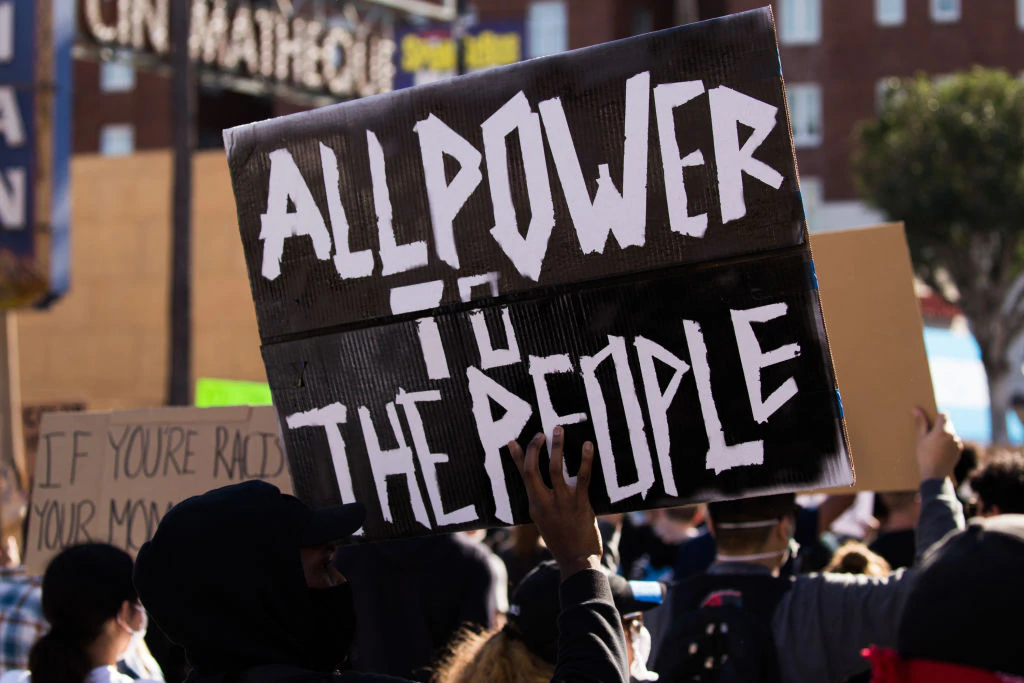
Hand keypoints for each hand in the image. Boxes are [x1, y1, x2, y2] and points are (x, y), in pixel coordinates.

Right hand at [509, 426, 602, 580]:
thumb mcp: (544, 523)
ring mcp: (562, 502)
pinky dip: (585, 459)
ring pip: (556, 469)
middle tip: (540, 433)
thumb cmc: (562, 542)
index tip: (513, 442)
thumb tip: (542, 487)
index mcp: (534, 506)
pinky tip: (588, 445)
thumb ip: (542, 504)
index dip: (518, 458)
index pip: (523, 477)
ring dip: (557, 447)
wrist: (577, 561)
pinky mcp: (581, 503)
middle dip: (535, 448)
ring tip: (558, 430)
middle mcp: (544, 503)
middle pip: (533, 470)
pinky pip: (582, 477)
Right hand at [914, 408, 962, 480]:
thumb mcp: (921, 439)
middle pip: (948, 423)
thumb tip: (917, 409)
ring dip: (945, 434)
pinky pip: (954, 441)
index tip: (932, 421)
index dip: (938, 416)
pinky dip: (949, 442)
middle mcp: (952, 435)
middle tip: (931, 435)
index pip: (944, 415)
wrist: (935, 473)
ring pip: (951, 432)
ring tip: (935, 444)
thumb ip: (921, 423)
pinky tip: (941, 450)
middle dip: (940, 426)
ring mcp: (957, 442)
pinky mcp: (959, 449)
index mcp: (942, 430)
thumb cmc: (924, 455)